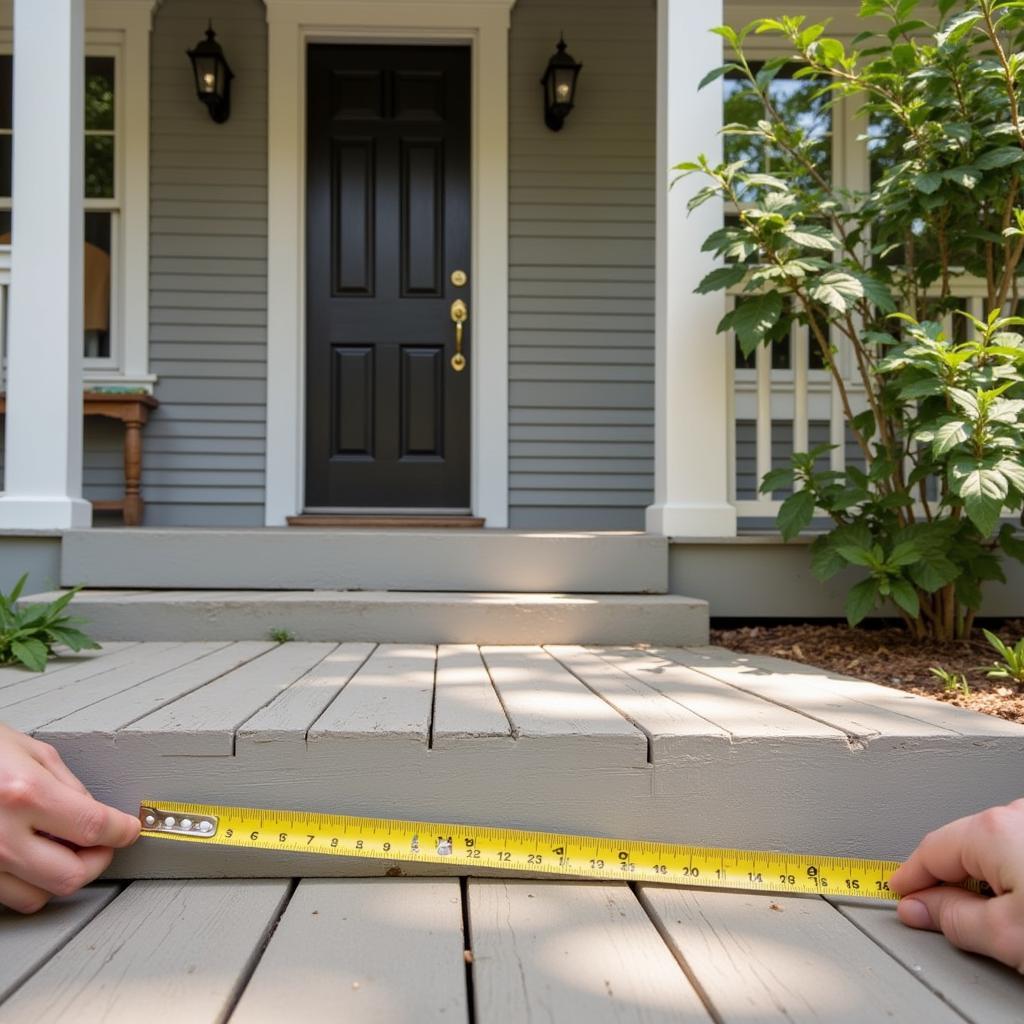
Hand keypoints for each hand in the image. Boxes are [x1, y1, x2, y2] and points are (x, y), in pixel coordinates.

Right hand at [0, 722, 139, 912]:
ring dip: (61, 875)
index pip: (93, 827)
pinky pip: (9, 897)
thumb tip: (96, 812)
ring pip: (40, 896)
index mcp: (24, 793)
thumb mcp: (32, 752)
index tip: (129, 830)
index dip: (122, 831)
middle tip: (102, 844)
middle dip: (97, 860)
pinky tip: (32, 856)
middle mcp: (0, 835)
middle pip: (71, 875)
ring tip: (62, 849)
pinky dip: (29, 882)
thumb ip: (68, 786)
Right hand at [890, 799, 1023, 972]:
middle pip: (961, 847)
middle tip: (931, 912)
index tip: (896, 894)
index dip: (908, 879)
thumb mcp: (1008, 936)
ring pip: (993, 846)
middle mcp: (1017, 814)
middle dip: (945, 879)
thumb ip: (953, 918)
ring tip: (985, 915)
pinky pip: (1017, 846)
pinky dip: (1009, 868)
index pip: (928, 853)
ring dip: (982, 876)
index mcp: (992, 829)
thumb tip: (919, 908)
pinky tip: (1018, 900)